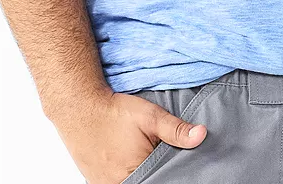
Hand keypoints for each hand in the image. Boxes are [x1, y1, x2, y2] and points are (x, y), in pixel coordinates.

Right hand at [50, 87, 207, 183]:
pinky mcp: (95, 181)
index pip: (161, 180)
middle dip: (157, 172)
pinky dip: (127, 174)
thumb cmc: (114, 111)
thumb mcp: (150, 116)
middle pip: (147, 181)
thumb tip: (202, 135)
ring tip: (143, 154)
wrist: (80, 106)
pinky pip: (117, 182)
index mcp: (134, 174)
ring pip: (133, 182)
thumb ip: (176, 130)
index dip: (169, 172)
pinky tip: (130, 159)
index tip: (173, 162)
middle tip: (155, 152)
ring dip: (141, 173)